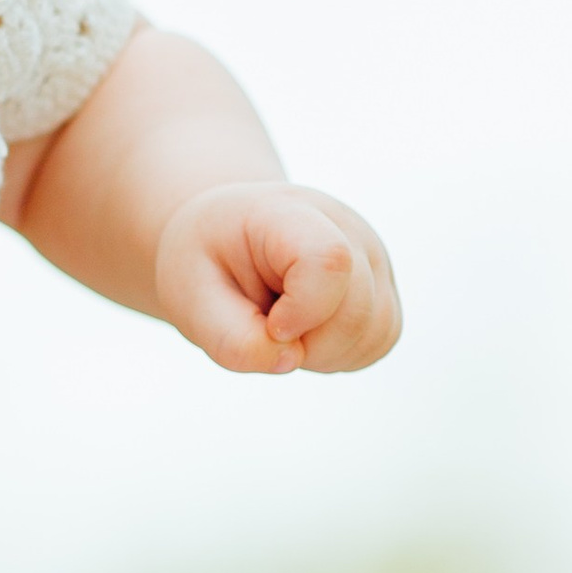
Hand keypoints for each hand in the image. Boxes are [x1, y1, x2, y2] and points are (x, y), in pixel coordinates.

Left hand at [155, 179, 400, 374]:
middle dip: (307, 343)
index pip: (329, 259)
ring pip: (376, 331)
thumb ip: (229, 337)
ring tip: (283, 325)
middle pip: (356, 309)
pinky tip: (306, 332)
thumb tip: (289, 360)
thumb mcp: (189, 295)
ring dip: (324, 352)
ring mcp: (372, 256)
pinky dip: (341, 353)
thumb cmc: (205, 262)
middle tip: (264, 325)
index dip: (304, 309)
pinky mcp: (382, 287)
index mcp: (287, 212)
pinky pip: (380, 340)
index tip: (269, 322)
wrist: (224, 238)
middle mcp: (345, 227)